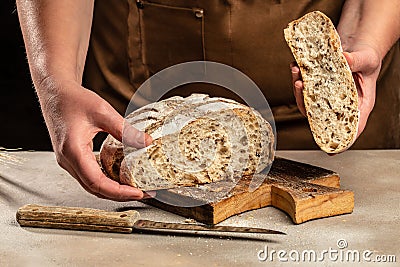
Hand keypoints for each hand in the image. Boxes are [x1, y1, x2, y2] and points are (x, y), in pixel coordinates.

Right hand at [38, 79, 152, 200]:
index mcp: (73, 151)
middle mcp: (68, 161)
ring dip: (114, 190)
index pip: (97, 183)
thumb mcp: (103, 112)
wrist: (55, 93)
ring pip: (92, 185)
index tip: (138, 193)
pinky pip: (89, 177)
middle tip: (144, 193)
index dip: (119, 192)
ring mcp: (68, 162)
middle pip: (95, 189)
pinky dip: (106, 181)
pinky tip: (121, 178)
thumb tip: (147, 143)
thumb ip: (125, 130)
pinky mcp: (72, 158)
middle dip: (121, 195)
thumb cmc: (74, 100)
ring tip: (136, 188)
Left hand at [290, 44, 381, 138]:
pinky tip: (296, 67)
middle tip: (301, 87)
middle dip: (306, 103)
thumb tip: (343, 59)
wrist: (359, 45)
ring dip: (299, 89)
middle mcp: (339, 104)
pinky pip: (304, 87)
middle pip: (320, 114)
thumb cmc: (367, 58)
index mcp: (358, 105)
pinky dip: (298, 78)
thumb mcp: (368, 59)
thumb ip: (357, 62)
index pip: (352, 127)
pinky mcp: (316, 86)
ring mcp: (325, 96)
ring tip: (297, 73)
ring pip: (308, 101)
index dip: (342, 141)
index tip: (332, 151)